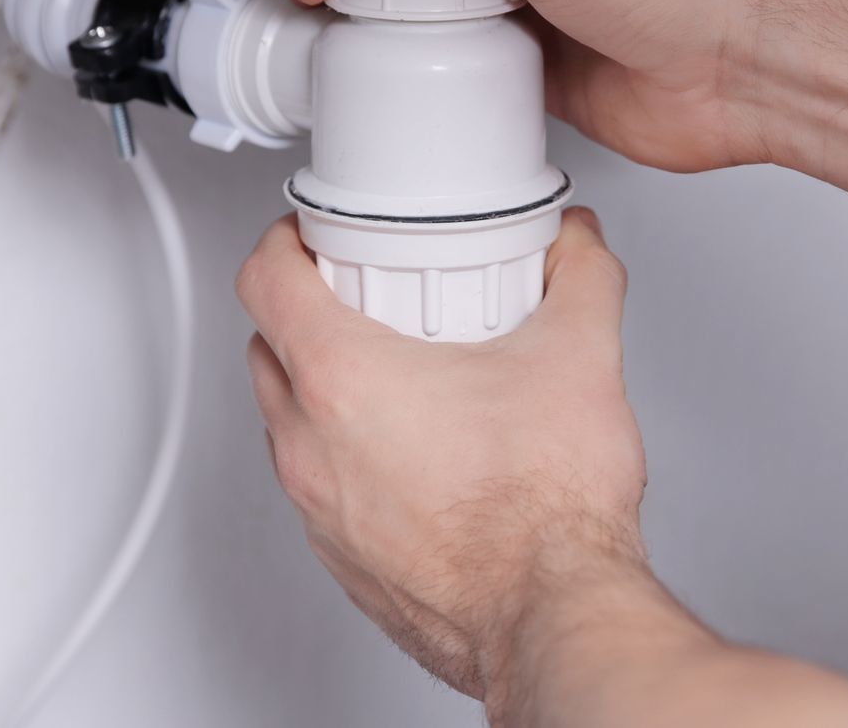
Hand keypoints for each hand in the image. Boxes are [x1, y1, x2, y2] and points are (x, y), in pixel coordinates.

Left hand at [237, 208, 648, 699]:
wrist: (548, 614)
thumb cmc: (542, 514)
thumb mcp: (578, 355)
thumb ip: (581, 275)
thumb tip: (577, 247)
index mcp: (344, 380)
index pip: (266, 278)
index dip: (286, 239)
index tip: (315, 234)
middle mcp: (311, 446)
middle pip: (267, 346)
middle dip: (308, 310)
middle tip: (366, 295)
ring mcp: (319, 508)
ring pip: (287, 421)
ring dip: (322, 388)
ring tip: (395, 372)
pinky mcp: (341, 556)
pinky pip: (317, 485)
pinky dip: (344, 456)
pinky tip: (412, 450)